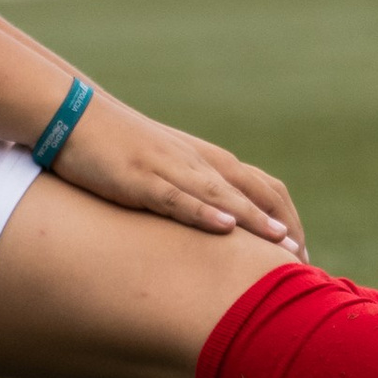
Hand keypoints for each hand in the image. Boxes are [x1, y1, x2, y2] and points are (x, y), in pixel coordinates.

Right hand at [51, 92, 305, 252]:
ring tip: (283, 245)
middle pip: (257, 190)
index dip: (286, 217)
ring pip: (224, 195)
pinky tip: (226, 227)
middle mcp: (198, 162)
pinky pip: (179, 197)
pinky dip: (205, 212)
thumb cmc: (117, 146)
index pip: (263, 186)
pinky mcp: (141, 178)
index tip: (301, 252)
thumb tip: (213, 228)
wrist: (73, 116)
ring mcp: (171, 168)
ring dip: (256, 220)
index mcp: (207, 160)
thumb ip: (191, 192)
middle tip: (304, 261)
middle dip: (283, 225)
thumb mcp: (163, 169)